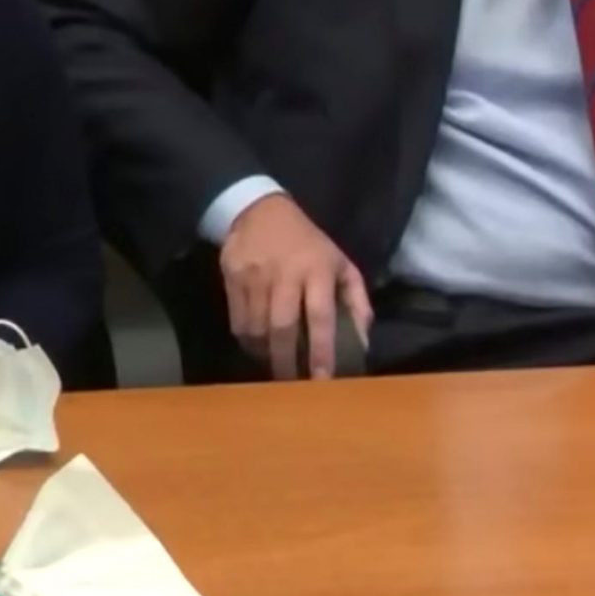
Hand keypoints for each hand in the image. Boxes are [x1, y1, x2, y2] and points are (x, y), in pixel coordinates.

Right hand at [220, 194, 372, 381]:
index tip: (323, 379)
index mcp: (318, 269)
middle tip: (291, 384)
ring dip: (265, 354)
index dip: (322, 350)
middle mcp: (285, 273)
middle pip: (282, 327)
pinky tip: (257, 346)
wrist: (259, 211)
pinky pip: (237, 321)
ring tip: (274, 365)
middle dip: (286, 361)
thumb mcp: (341, 263)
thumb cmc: (308, 244)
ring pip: (256, 328)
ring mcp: (254, 275)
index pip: (320, 316)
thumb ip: (356, 301)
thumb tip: (363, 342)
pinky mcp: (231, 277)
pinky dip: (247, 340)